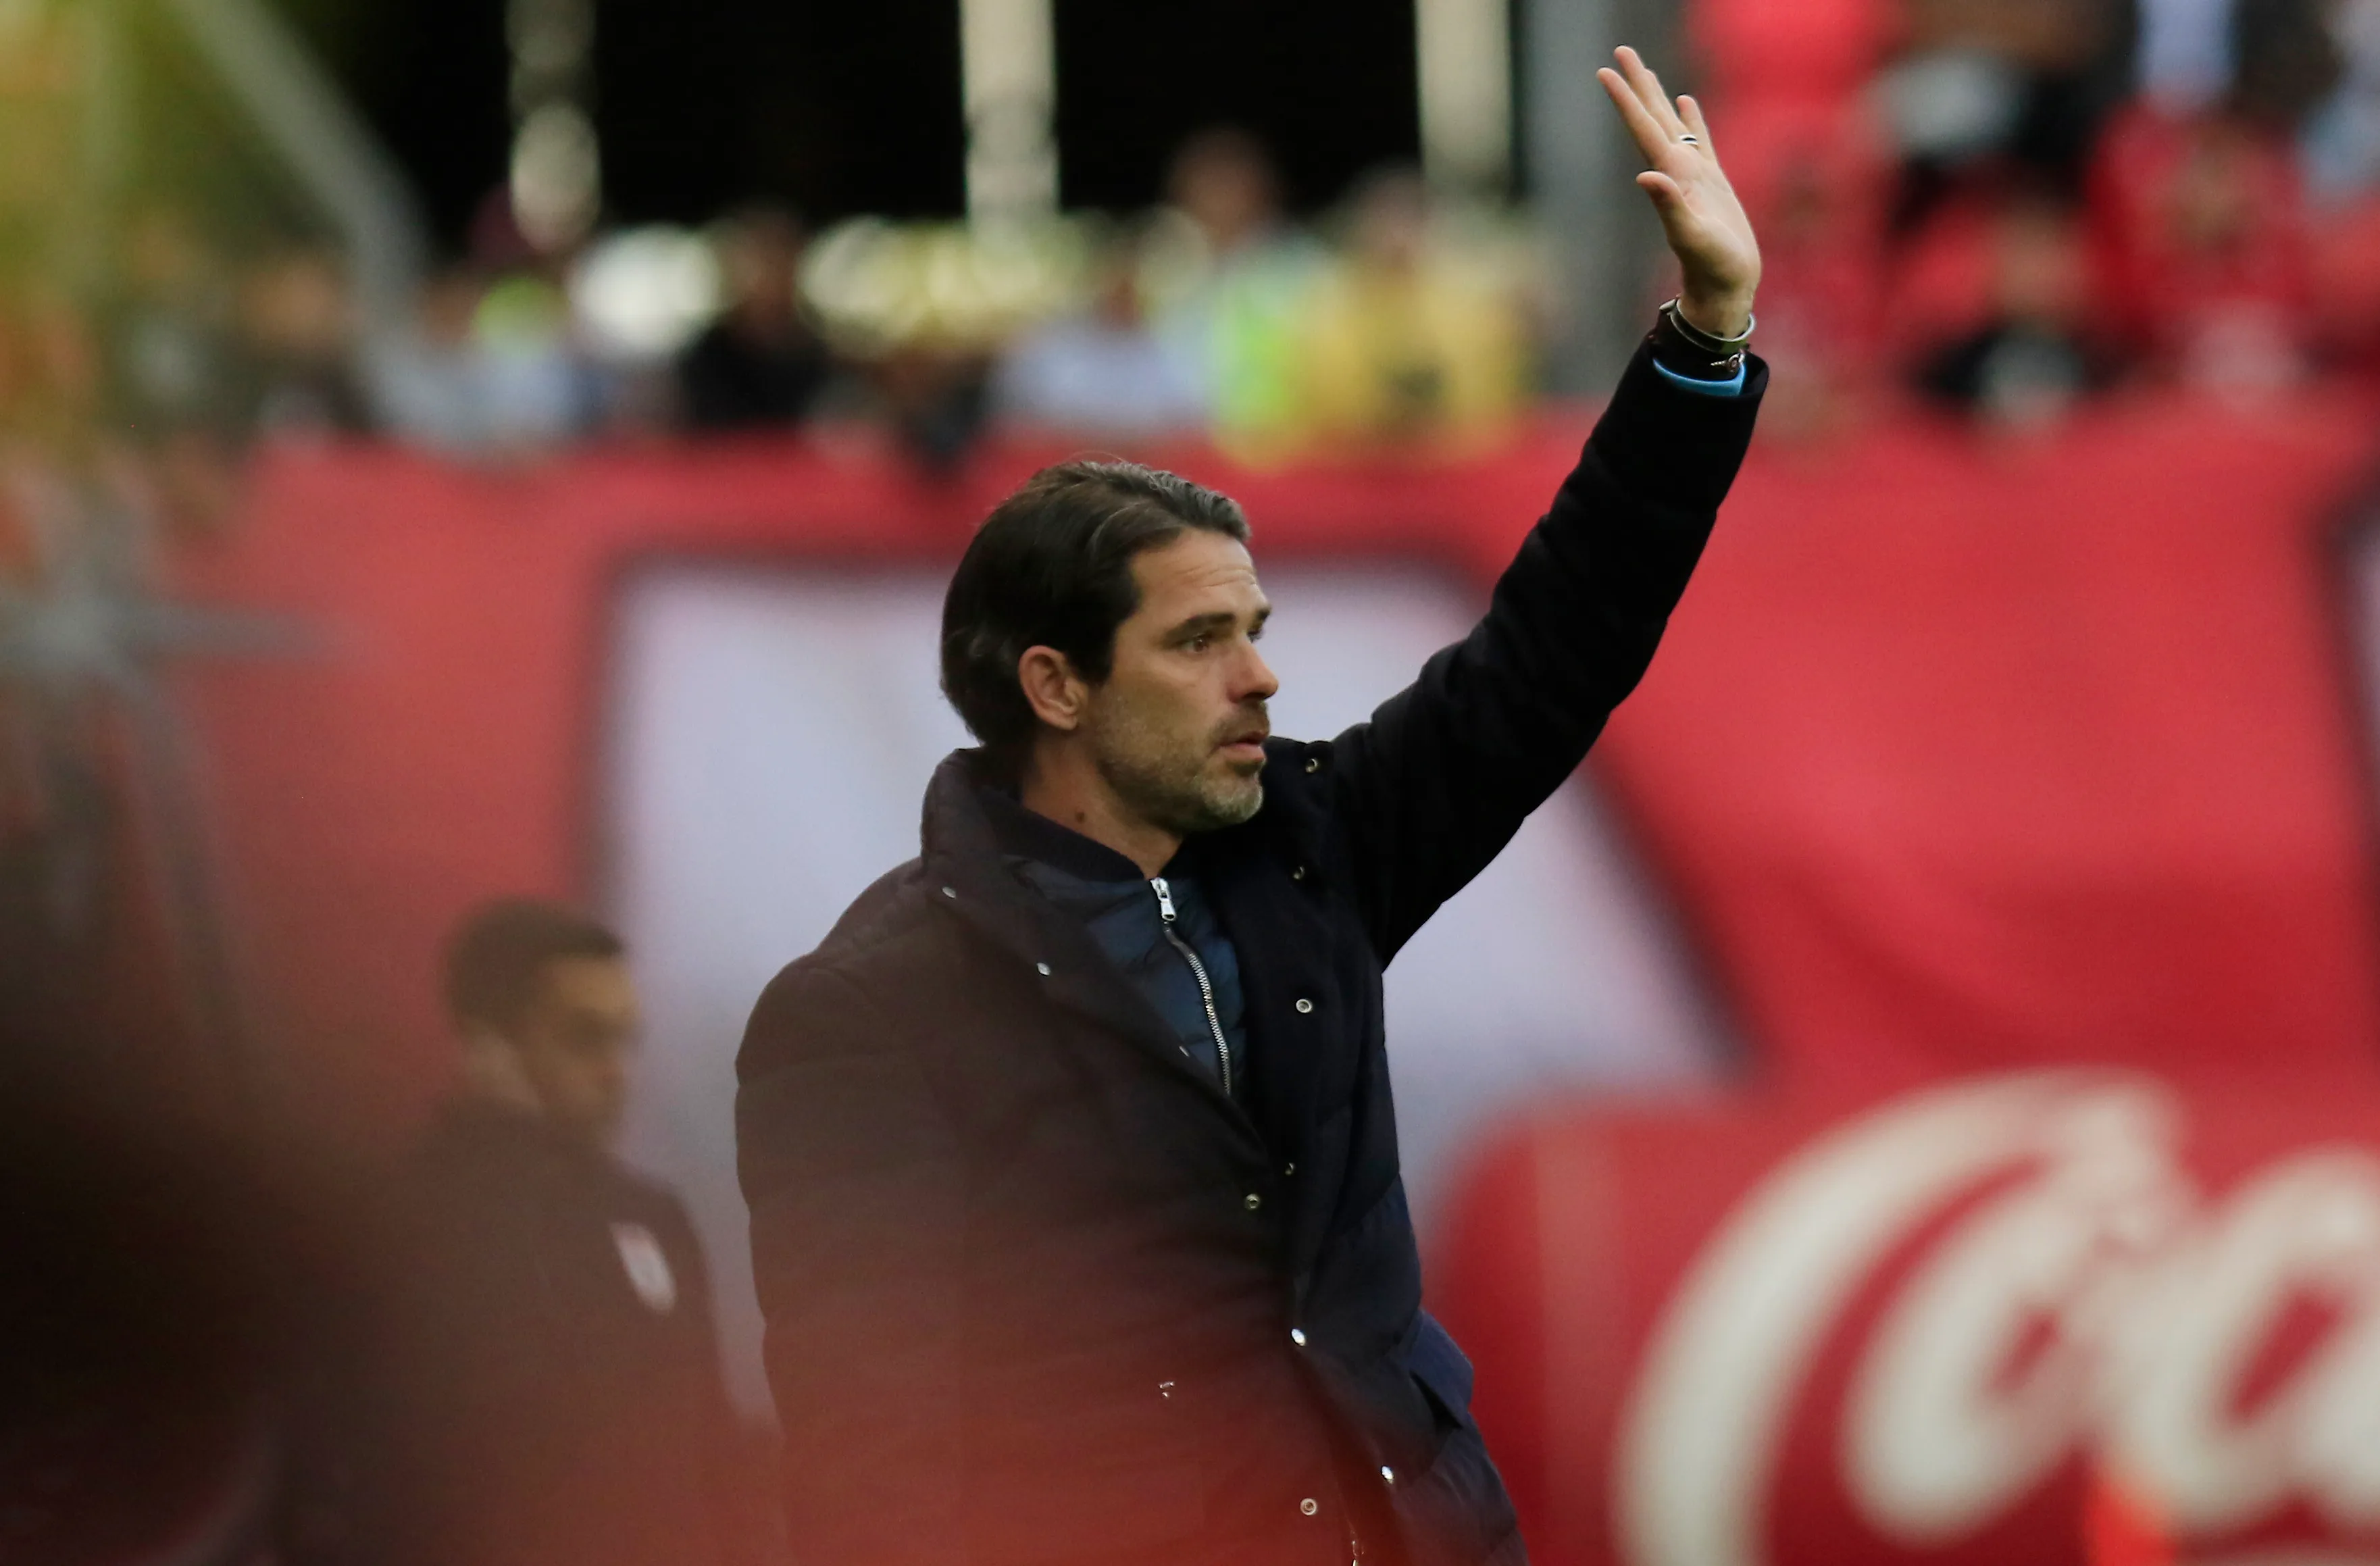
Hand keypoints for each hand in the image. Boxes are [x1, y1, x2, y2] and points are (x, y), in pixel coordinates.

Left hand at [1597, 47, 1761, 338]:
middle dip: (1637, 84)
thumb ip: (1669, 206)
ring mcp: (1694, 174)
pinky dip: (1691, 118)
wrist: (1725, 285)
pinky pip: (1700, 140)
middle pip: (1652, 117)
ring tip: (1646, 69)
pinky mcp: (1712, 182)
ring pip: (1673, 123)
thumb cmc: (1711, 266)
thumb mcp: (1691, 236)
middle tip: (1621, 51)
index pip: (1643, 128)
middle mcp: (1677, 169)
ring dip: (1658, 96)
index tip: (1605, 71)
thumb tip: (1648, 176)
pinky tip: (1685, 100)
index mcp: (1671, 175)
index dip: (1625, 100)